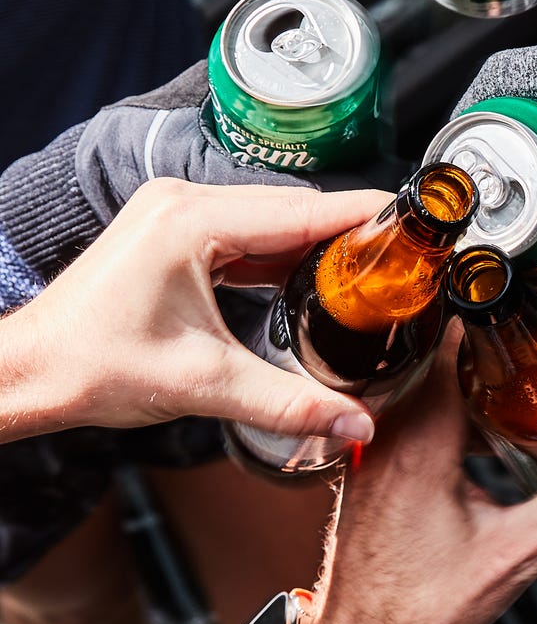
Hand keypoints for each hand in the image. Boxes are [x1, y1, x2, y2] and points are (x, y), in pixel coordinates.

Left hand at [0, 179, 389, 444]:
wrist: (34, 371)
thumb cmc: (93, 367)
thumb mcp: (203, 385)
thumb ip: (288, 403)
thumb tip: (355, 423)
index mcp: (191, 220)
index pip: (301, 210)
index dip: (362, 214)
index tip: (410, 220)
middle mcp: (183, 201)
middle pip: (291, 208)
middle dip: (347, 231)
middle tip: (399, 259)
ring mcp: (176, 211)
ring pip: (269, 219)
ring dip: (314, 242)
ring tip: (365, 270)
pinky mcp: (173, 230)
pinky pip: (244, 231)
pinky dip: (280, 252)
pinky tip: (308, 277)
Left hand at [295, 326, 536, 623]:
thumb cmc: (424, 609)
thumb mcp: (518, 552)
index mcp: (420, 442)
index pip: (450, 345)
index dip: (487, 315)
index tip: (520, 300)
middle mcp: (386, 434)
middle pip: (436, 356)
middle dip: (484, 341)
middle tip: (529, 333)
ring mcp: (370, 447)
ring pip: (417, 382)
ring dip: (461, 375)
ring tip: (512, 373)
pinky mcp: (367, 463)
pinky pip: (403, 409)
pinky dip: (440, 404)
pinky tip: (475, 426)